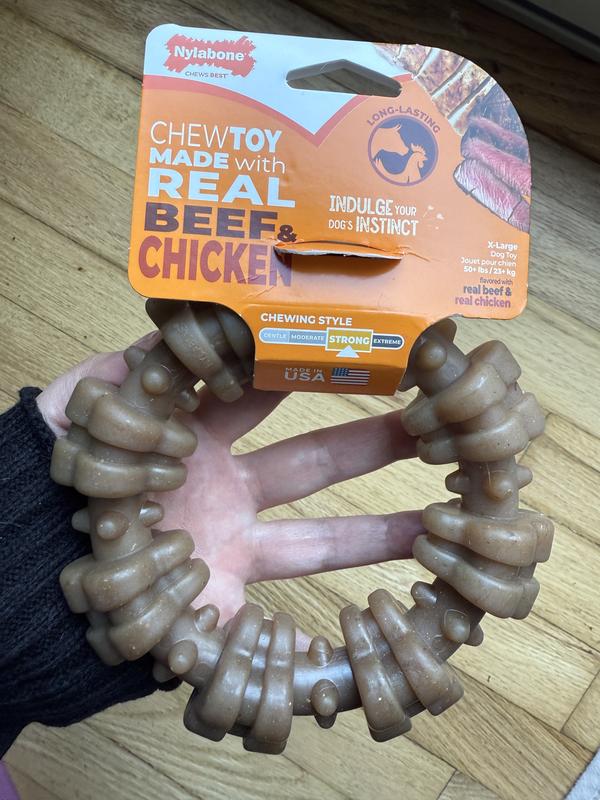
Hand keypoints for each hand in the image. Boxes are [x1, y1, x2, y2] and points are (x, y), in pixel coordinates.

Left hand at [38, 337, 423, 643]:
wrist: (23, 572)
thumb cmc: (51, 482)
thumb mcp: (82, 409)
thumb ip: (129, 361)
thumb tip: (182, 318)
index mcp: (194, 438)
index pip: (269, 397)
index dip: (312, 375)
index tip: (362, 349)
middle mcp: (223, 490)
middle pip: (314, 460)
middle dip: (373, 438)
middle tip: (432, 416)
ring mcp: (231, 547)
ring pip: (321, 535)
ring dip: (381, 526)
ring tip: (442, 518)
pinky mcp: (227, 600)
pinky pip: (291, 602)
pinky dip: (345, 596)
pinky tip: (394, 584)